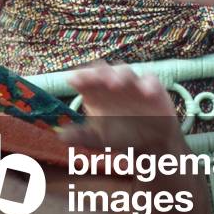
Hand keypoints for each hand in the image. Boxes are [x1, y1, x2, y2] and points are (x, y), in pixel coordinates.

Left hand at [58, 62, 183, 154]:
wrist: (148, 144)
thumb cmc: (119, 135)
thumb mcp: (98, 138)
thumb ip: (81, 136)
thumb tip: (61, 137)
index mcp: (95, 91)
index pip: (84, 77)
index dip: (80, 77)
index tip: (73, 81)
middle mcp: (112, 83)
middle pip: (103, 70)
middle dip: (99, 72)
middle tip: (94, 79)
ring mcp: (132, 84)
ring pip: (125, 71)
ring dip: (120, 76)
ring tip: (116, 85)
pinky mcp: (151, 89)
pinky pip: (150, 81)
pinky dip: (149, 85)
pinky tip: (147, 93)